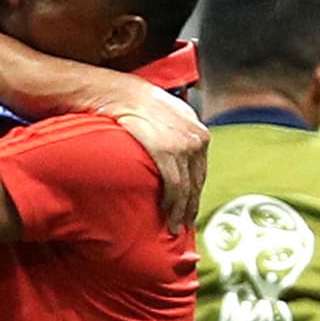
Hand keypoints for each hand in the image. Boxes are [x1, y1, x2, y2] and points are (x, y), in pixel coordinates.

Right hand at [102, 78, 209, 231]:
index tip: (191, 207)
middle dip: (190, 206)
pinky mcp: (166, 152)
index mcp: (198, 131)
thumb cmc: (136, 104)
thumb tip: (174, 154)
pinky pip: (173, 184)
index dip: (196, 192)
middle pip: (197, 181)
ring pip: (187, 187)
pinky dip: (171, 202)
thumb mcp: (167, 116)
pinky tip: (166, 213)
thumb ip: (176, 134)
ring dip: (181, 210)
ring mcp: (183, 145)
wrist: (119, 93)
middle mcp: (196, 138)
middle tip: (185, 224)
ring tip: (175, 226)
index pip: (200, 170)